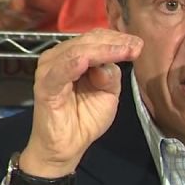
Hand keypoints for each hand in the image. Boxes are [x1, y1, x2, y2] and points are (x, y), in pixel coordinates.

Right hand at [20, 30, 143, 178]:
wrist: (67, 146)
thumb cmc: (85, 118)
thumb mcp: (108, 94)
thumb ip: (110, 75)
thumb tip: (106, 64)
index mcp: (74, 56)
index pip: (95, 39)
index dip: (117, 38)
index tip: (139, 44)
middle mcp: (59, 58)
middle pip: (87, 41)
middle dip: (114, 42)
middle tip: (136, 47)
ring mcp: (50, 70)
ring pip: (77, 52)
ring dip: (101, 51)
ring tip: (123, 51)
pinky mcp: (45, 87)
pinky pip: (59, 72)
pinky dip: (72, 65)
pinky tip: (86, 64)